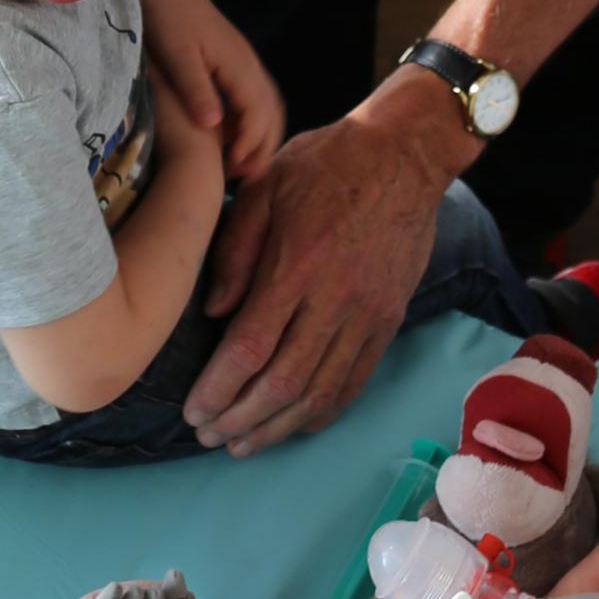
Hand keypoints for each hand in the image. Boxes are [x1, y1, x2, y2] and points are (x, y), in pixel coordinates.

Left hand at [136, 0, 284, 185]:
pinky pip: (254, 97)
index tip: (235, 170)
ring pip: (267, 105)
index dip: (250, 144)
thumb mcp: (176, 56)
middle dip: (262, 146)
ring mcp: (243, 61)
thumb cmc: (165, 18)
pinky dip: (251, 122)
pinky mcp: (233, 61)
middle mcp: (248, 63)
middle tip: (243, 177)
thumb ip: (195, 89)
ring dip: (260, 135)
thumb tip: (213, 126)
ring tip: (240, 164)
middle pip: (271, 112)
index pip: (257, 112)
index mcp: (238, 64)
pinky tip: (230, 138)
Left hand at [182, 99, 460, 454]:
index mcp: (298, 264)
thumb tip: (212, 314)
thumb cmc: (326, 162)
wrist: (405, 155)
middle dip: (240, 418)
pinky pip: (355, 382)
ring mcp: (369, 314)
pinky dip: (322, 412)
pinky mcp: (390, 320)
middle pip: (283, 383)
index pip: (251, 348)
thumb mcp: (265, 186)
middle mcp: (336, 299)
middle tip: (207, 435)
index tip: (193, 411)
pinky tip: (294, 425)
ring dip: (278, 428)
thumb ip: (234, 251)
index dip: (218, 389)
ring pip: (320, 392)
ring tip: (243, 443)